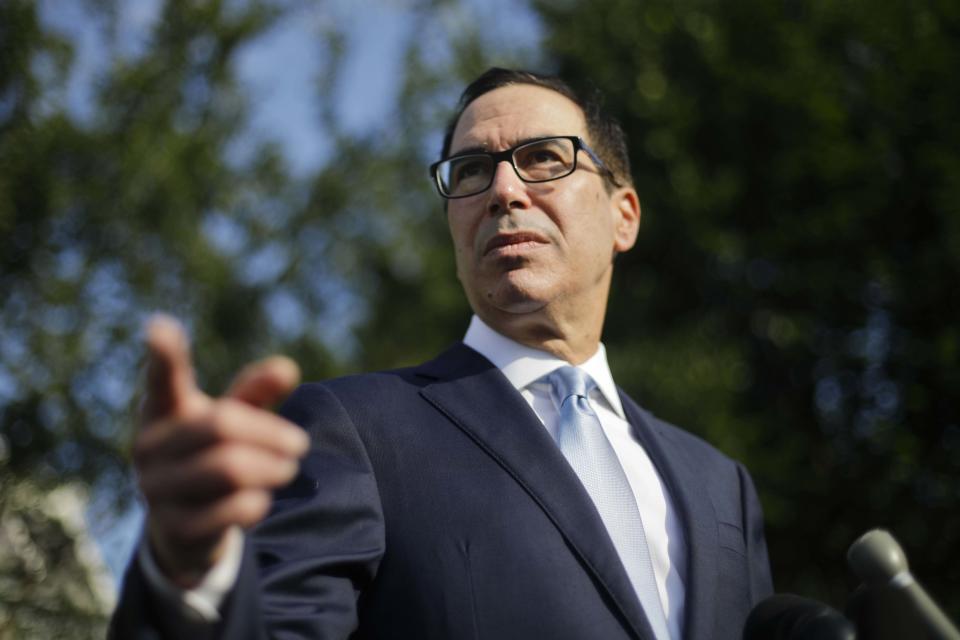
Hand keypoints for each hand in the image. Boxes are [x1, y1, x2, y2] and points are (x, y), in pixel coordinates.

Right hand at [134, 315, 308, 587]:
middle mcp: (150, 446)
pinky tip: (262, 500)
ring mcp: (156, 489)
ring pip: (229, 468)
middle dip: (271, 434)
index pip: (162, 379)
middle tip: (301, 443)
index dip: (163, 354)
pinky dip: (257, 502)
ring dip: (271, 468)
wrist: (182, 530)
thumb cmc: (210, 454)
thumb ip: (256, 393)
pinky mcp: (174, 529)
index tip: (159, 326)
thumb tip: (287, 368)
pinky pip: (229, 509)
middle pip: (222, 426)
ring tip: (290, 468)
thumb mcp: (233, 419)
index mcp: (163, 410)